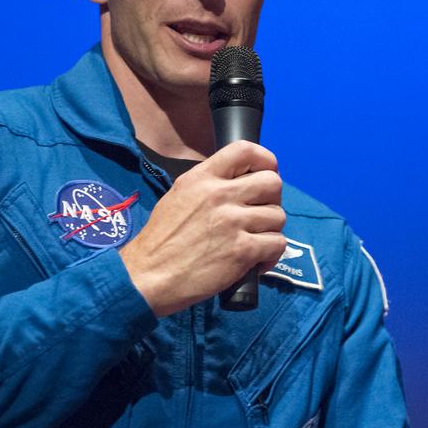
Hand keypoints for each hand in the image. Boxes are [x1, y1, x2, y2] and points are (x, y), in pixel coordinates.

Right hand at [120, 140, 286, 316]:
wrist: (149, 277)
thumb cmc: (161, 241)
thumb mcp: (178, 196)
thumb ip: (208, 184)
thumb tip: (238, 182)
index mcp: (202, 178)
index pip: (245, 150)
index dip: (265, 160)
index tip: (265, 173)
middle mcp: (219, 195)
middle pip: (272, 183)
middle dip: (272, 199)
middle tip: (260, 214)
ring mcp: (233, 222)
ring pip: (278, 216)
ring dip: (270, 230)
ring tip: (254, 241)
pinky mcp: (243, 250)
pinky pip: (277, 243)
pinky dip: (271, 254)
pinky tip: (256, 261)